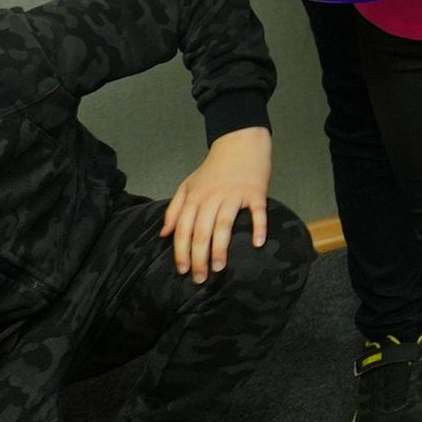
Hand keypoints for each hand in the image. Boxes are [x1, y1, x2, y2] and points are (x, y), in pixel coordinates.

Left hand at [162, 127, 271, 282]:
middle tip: (200, 279)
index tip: (182, 270)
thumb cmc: (214, 169)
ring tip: (219, 268)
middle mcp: (211, 198)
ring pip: (224, 225)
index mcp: (194, 198)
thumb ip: (174, 209)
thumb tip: (163, 235)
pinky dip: (258, 227)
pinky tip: (258, 243)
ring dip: (220, 248)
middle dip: (199, 257)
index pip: (183, 229)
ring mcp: (234, 195)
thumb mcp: (188, 185)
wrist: (240, 142)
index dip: (181, 251)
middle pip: (201, 231)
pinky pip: (256, 212)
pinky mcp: (255, 192)